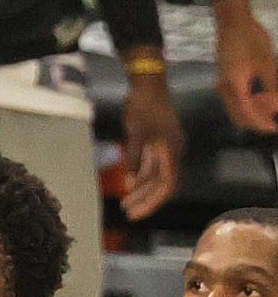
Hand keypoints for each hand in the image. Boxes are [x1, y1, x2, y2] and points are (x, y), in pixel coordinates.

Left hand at [120, 70, 182, 219]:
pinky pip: (150, 166)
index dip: (152, 202)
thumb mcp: (136, 135)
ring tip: (124, 203)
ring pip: (155, 176)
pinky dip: (140, 176)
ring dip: (140, 190)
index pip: (166, 185)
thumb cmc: (143, 107)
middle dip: (145, 199)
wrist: (148, 84)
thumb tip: (130, 184)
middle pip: (161, 184)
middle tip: (127, 212)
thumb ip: (134, 160)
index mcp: (171, 151)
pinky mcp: (157, 143)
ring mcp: (165, 148)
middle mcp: (172, 152)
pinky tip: (128, 185)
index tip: (136, 213)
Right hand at [214, 0, 277, 133]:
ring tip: (271, 106)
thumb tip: (277, 104)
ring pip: (236, 110)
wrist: (231, 22)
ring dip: (252, 112)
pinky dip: (248, 104)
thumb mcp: (266, 61)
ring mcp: (222, 86)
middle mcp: (224, 90)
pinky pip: (234, 101)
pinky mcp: (224, 81)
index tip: (274, 128)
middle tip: (274, 117)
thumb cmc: (250, 38)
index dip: (261, 123)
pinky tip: (261, 96)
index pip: (246, 113)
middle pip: (238, 116)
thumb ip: (271, 85)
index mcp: (234, 86)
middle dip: (257, 120)